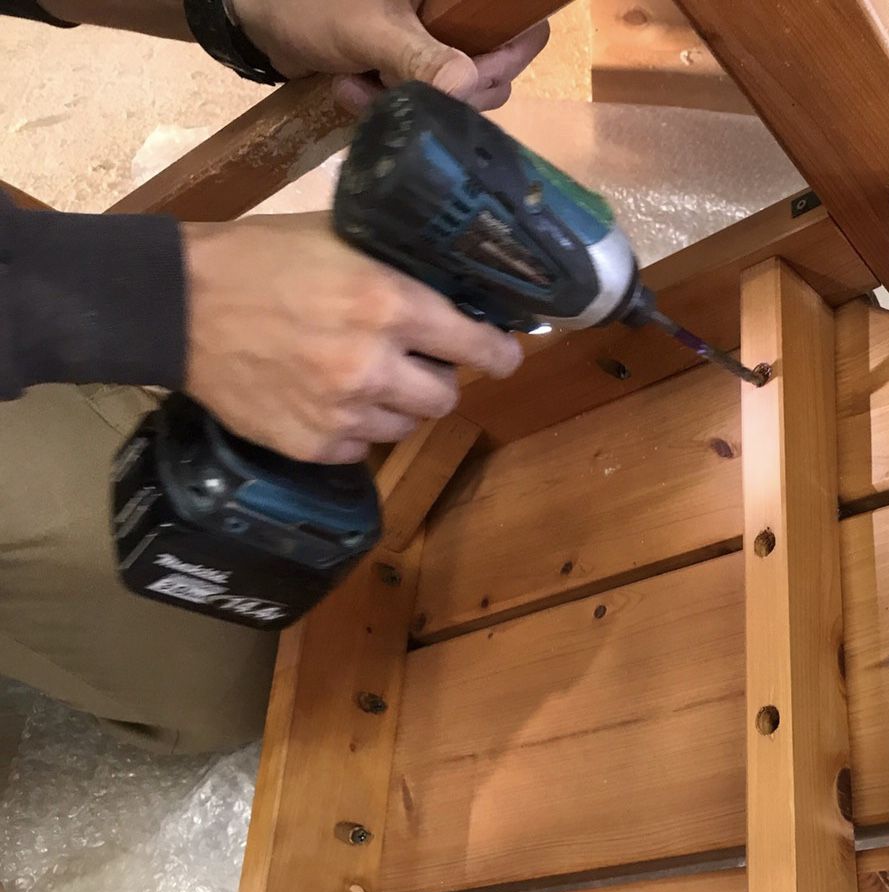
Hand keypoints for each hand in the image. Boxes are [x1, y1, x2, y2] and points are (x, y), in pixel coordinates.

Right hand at [181, 212, 521, 463]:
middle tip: (417, 363)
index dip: (497, 353)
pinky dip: (355, 430)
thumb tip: (453, 281)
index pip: (476, 345)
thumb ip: (396, 265)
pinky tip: (330, 400)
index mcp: (388, 304)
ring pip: (406, 427)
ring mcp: (341, 411)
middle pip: (445, 397)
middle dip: (437, 380)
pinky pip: (360, 450)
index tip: (504, 356)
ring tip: (366, 379)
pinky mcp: (311, 444)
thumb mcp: (337, 236)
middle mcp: (372, 364)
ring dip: (396, 407)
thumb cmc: (257, 258)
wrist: (175, 305)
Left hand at [230, 0, 550, 113]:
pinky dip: (395, 105)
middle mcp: (456, 15)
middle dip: (445, 90)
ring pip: (461, 93)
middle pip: (495, 69)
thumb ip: (419, 59)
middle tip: (396, 85)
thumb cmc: (308, 5)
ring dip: (413, 101)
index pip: (523, 28)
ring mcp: (438, 44)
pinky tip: (355, 90)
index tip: (468, 81)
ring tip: (361, 85)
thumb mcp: (366, 31)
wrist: (255, 18)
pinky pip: (429, 102)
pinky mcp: (417, 69)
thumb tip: (468, 87)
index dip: (507, 59)